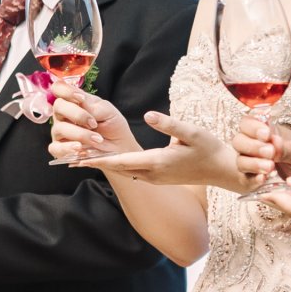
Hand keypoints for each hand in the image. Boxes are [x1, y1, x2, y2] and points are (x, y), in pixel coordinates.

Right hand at [47, 84, 133, 163]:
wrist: (119, 147)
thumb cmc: (112, 126)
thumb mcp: (108, 111)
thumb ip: (92, 105)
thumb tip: (79, 100)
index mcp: (74, 101)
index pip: (59, 88)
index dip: (66, 90)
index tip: (81, 98)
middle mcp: (64, 115)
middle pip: (58, 106)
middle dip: (77, 114)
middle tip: (94, 123)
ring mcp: (60, 132)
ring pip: (59, 128)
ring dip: (81, 134)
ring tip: (97, 139)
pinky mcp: (60, 149)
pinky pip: (56, 148)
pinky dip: (68, 148)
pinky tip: (80, 148)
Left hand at [79, 111, 253, 191]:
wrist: (223, 170)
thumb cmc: (209, 149)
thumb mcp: (191, 132)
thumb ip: (168, 123)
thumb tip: (148, 114)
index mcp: (157, 162)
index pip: (121, 160)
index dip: (97, 158)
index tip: (76, 157)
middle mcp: (152, 173)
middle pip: (117, 168)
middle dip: (93, 162)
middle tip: (67, 158)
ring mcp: (155, 178)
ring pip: (123, 171)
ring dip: (104, 165)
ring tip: (81, 158)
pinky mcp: (159, 177)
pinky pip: (132, 172)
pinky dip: (117, 166)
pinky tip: (108, 160)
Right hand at [232, 117, 290, 184]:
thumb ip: (284, 145)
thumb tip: (274, 142)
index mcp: (261, 130)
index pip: (246, 123)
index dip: (253, 127)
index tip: (266, 134)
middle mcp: (251, 144)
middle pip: (238, 141)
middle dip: (253, 146)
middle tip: (270, 152)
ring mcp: (249, 162)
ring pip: (240, 161)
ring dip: (253, 163)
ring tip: (270, 166)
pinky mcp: (251, 179)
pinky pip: (245, 179)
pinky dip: (253, 179)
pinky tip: (263, 178)